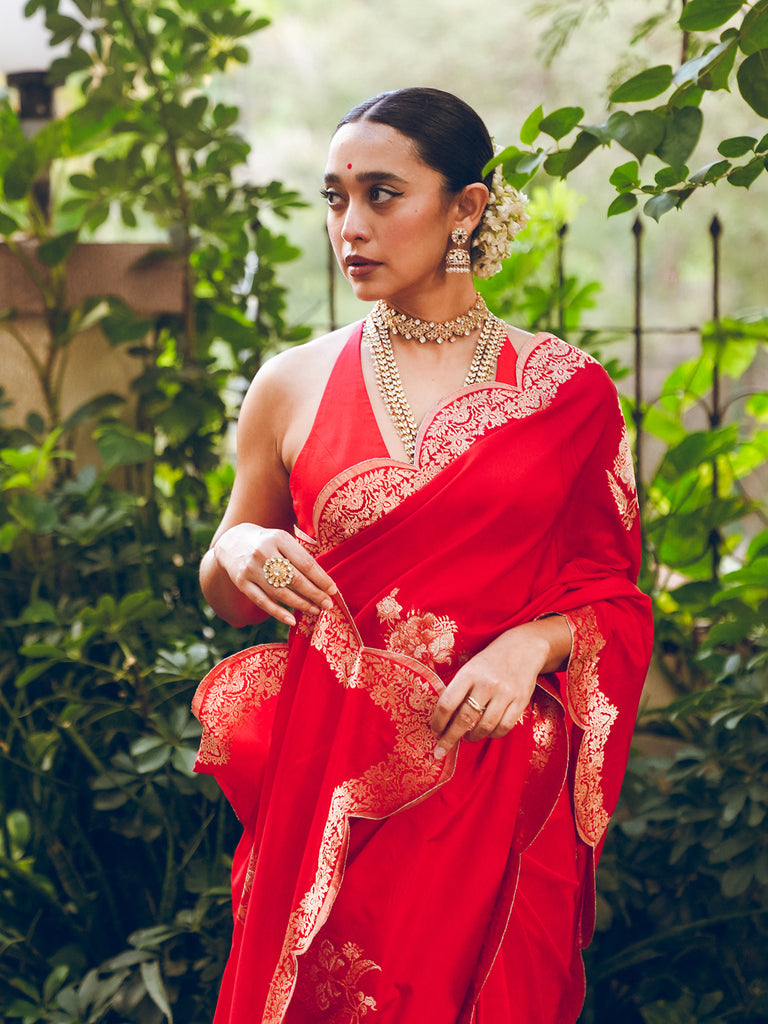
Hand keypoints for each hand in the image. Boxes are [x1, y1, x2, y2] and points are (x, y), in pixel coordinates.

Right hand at [212, 523, 336, 626]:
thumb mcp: (283, 539)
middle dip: (314, 594)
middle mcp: (263, 553)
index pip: (305, 563)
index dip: (321, 579)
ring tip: (315, 610)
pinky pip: (263, 602)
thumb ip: (300, 556)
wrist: (232, 542)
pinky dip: (278, 613)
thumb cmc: (268, 542)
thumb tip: (324, 581)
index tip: (333, 590)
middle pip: (294, 579)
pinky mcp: (242, 583)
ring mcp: (251, 569)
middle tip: (328, 604)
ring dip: (300, 605)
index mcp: (279, 538)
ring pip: (280, 593)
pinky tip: (292, 620)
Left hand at [429, 617, 570, 759]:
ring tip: (467, 737)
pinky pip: (504, 727)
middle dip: (449, 738)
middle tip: (441, 750)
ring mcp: (505, 693)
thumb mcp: (469, 668)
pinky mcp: (520, 701)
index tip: (434, 731)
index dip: (438, 722)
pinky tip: (486, 732)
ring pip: (484, 727)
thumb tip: (443, 720)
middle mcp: (486, 684)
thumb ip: (457, 690)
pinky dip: (493, 734)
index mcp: (469, 674)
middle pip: (464, 719)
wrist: (522, 648)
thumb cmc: (489, 661)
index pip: (447, 703)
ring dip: (472, 737)